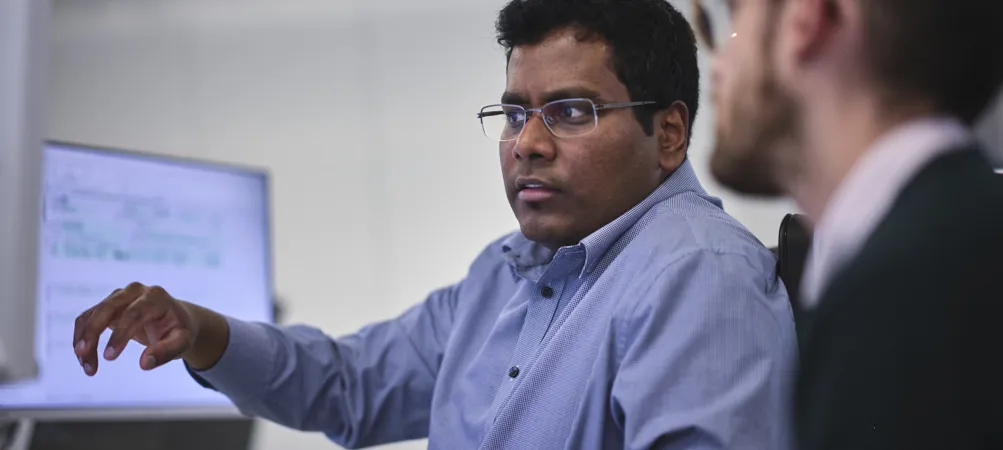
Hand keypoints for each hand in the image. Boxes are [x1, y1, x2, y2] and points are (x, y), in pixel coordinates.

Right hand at [73, 282, 198, 375]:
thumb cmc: (179, 330)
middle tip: (83, 356)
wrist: (175, 317)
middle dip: (93, 332)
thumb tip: (144, 364)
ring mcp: (119, 296)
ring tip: (87, 367)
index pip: (133, 313)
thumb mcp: (182, 342)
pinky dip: (82, 337)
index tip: (109, 358)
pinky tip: (84, 359)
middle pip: (107, 308)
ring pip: (93, 314)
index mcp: (156, 297)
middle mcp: (135, 291)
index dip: (120, 335)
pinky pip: (88, 319)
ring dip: (84, 339)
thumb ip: (166, 352)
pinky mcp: (107, 305)